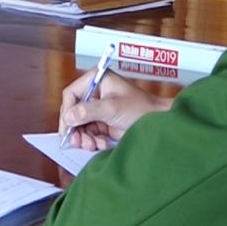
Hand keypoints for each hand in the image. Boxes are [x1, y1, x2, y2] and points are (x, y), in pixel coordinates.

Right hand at [58, 70, 172, 150]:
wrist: (159, 122)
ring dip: (83, 137)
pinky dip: (91, 140)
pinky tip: (99, 144)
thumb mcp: (112, 108)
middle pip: (73, 111)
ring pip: (79, 124)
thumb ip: (88, 111)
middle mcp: (95, 93)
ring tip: (91, 145)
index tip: (68, 127)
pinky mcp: (103, 122)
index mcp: (96, 80)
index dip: (67, 110)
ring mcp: (98, 108)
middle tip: (77, 141)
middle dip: (75, 128)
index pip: (71, 94)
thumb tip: (68, 117)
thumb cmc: (142, 108)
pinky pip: (89, 132)